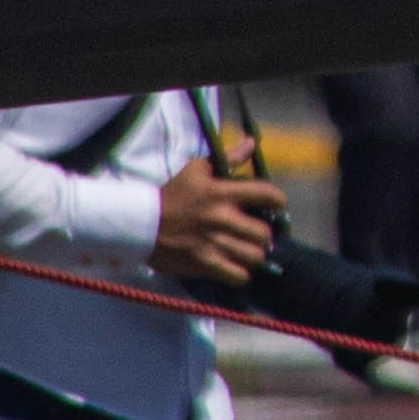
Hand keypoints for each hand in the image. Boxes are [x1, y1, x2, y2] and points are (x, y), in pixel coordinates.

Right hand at [150, 167, 285, 295]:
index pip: (268, 195)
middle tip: (255, 233)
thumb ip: (229, 158)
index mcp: (222, 193)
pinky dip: (241, 274)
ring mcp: (214, 244)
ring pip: (255, 257)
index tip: (274, 206)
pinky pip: (238, 276)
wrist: (140, 224)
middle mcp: (222, 219)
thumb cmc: (171, 194)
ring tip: (246, 251)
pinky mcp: (205, 265)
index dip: (278, 202)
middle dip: (263, 234)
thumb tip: (252, 143)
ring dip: (253, 255)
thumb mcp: (197, 170)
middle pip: (265, 234)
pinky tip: (235, 266)